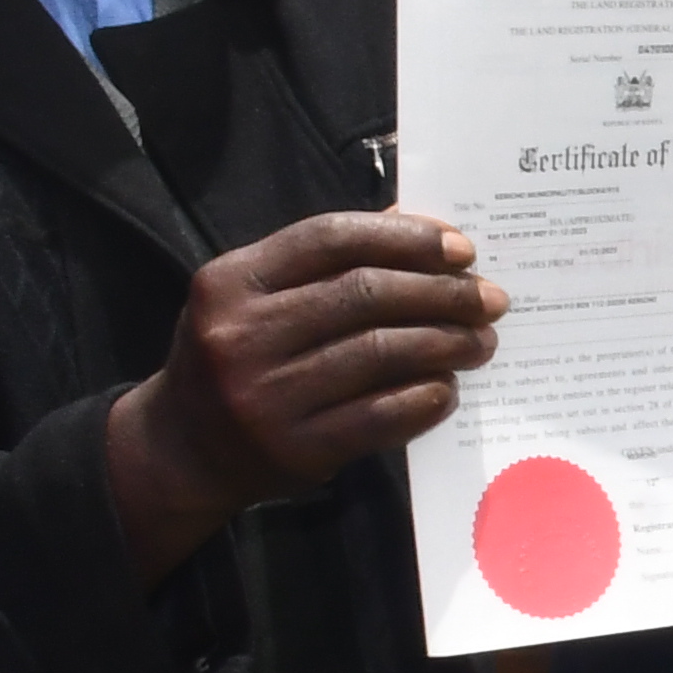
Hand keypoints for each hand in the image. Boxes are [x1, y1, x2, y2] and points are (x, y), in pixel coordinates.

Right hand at [107, 209, 506, 579]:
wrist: (184, 450)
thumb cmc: (236, 355)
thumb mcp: (254, 297)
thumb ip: (322, 261)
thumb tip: (413, 223)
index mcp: (231, 281)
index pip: (331, 238)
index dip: (405, 237)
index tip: (460, 248)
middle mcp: (242, 334)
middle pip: (365, 293)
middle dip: (442, 292)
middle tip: (488, 298)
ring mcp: (267, 395)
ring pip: (381, 352)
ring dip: (447, 342)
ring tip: (480, 341)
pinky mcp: (297, 448)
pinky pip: (383, 415)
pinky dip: (427, 398)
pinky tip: (448, 388)